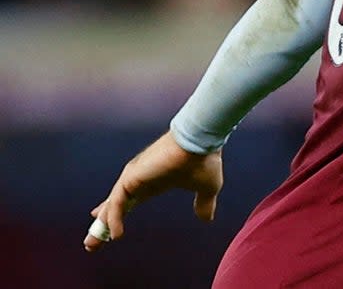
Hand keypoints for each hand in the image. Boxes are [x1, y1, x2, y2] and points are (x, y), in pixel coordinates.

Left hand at [84, 131, 223, 251]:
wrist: (201, 141)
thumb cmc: (204, 160)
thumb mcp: (207, 188)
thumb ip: (204, 203)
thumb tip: (206, 219)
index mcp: (154, 183)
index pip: (130, 201)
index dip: (118, 215)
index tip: (109, 229)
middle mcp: (140, 180)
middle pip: (115, 206)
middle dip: (104, 224)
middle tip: (91, 244)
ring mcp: (134, 178)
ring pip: (112, 206)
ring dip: (103, 225)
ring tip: (92, 245)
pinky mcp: (132, 178)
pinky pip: (117, 203)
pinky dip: (114, 219)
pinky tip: (115, 235)